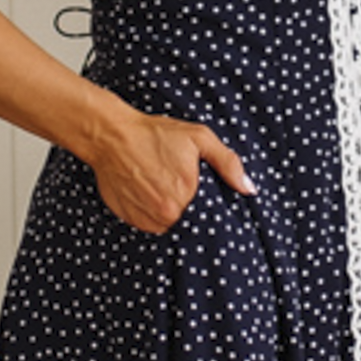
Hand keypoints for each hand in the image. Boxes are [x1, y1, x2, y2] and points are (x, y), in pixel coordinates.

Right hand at [88, 103, 255, 233]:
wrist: (111, 136)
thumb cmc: (155, 134)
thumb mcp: (199, 138)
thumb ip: (228, 163)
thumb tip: (248, 189)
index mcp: (187, 195)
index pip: (208, 215)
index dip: (207, 205)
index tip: (200, 192)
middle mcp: (166, 213)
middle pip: (189, 221)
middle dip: (188, 206)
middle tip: (176, 182)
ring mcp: (146, 218)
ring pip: (169, 225)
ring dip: (170, 212)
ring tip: (161, 185)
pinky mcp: (130, 220)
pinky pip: (150, 225)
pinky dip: (152, 213)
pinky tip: (149, 191)